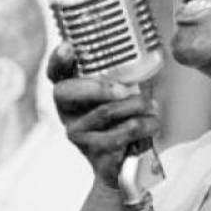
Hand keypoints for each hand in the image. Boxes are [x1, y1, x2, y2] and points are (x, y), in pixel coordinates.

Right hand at [47, 43, 160, 188]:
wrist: (124, 163)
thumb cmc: (124, 119)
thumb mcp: (123, 94)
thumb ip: (127, 76)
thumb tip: (154, 55)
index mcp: (72, 91)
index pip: (55, 72)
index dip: (58, 59)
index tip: (68, 47)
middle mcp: (66, 112)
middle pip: (67, 92)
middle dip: (98, 87)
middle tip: (125, 89)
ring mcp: (77, 134)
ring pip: (103, 112)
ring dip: (135, 106)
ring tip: (152, 106)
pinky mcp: (93, 154)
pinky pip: (120, 135)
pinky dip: (144, 126)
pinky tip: (153, 123)